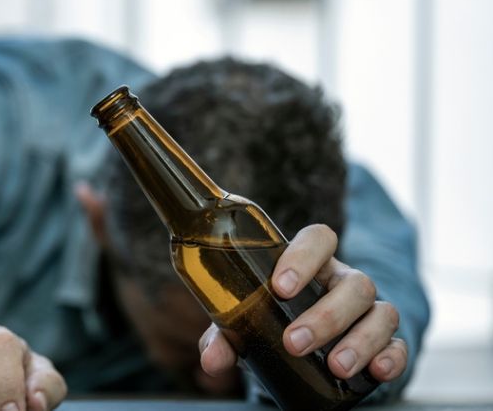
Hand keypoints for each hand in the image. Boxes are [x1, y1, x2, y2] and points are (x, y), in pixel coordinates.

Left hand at [197, 224, 407, 382]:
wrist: (302, 350)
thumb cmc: (272, 323)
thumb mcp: (247, 326)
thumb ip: (227, 336)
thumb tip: (211, 361)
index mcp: (311, 265)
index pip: (318, 239)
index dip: (304, 257)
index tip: (280, 287)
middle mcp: (343, 282)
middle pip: (354, 283)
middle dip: (326, 315)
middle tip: (295, 342)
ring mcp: (369, 310)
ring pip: (381, 312)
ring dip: (360, 340)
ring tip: (335, 367)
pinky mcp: (386, 341)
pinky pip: (399, 344)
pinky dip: (392, 357)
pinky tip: (377, 371)